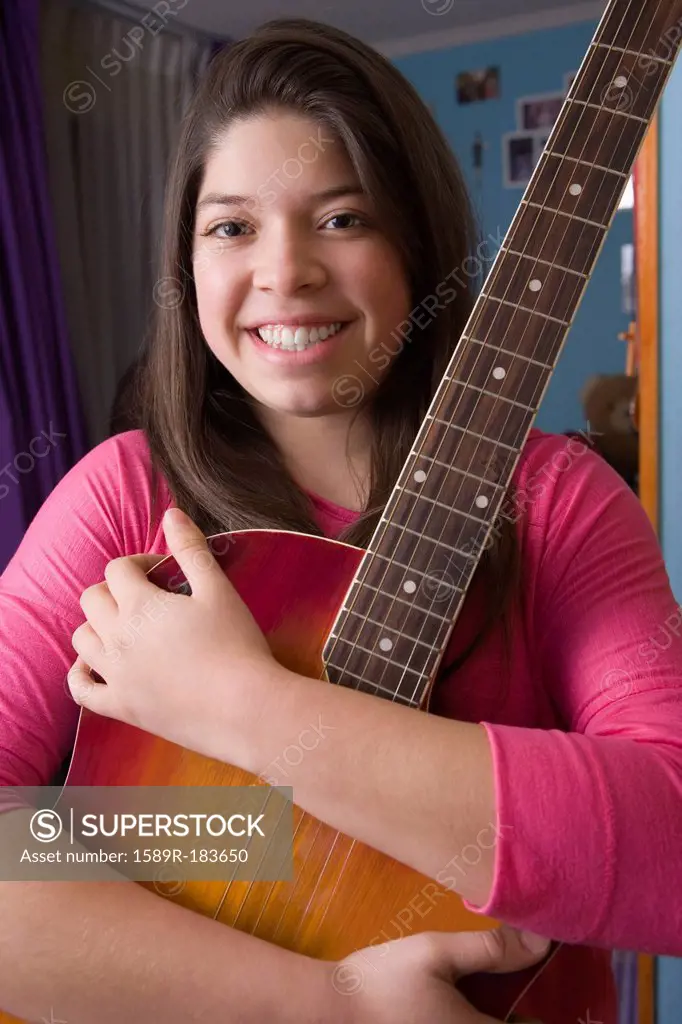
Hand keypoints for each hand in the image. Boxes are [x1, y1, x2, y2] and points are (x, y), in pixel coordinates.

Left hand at [68, 508, 280, 760]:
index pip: (118, 569)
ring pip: (81, 639)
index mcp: (140, 606)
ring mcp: (115, 675)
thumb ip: (191, 549)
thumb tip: (171, 513)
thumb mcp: (218, 589)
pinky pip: (80, 688)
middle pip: (92, 599)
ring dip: (98, 625)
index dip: (140, 563)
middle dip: (115, 590)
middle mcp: (117, 638)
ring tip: (129, 627)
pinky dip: (81, 672)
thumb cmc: (237, 645)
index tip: (168, 574)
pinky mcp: (121, 708)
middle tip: (150, 598)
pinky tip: (97, 665)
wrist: (246, 708)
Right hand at [326, 925, 548, 1023]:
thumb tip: (541, 940)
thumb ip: (488, 948)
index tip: (548, 982)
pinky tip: (465, 996)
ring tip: (497, 983)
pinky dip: (477, 1014)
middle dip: (520, 1010)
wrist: (332, 1008)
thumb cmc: (384, 981)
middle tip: (517, 975)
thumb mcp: (435, 952)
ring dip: (498, 1012)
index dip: (545, 1011)